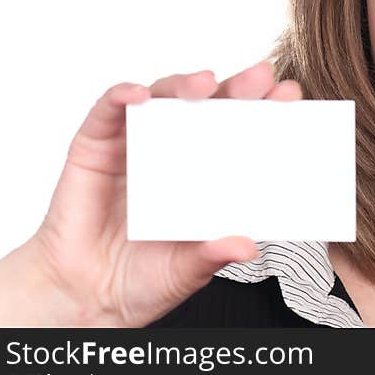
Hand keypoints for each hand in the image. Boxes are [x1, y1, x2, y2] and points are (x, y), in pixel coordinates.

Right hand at [0, 60, 301, 326]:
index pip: (242, 131)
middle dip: (238, 87)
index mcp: (207, 172)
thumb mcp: (187, 269)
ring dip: (185, 84)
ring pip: (164, 96)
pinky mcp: (96, 144)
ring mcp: (137, 143)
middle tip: (260, 77)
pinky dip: (123, 95)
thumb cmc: (142, 278)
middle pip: (210, 105)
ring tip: (205, 84)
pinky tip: (139, 96)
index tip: (289, 96)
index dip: (265, 111)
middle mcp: (177, 149)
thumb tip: (248, 247)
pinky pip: (108, 109)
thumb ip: (213, 254)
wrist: (85, 297)